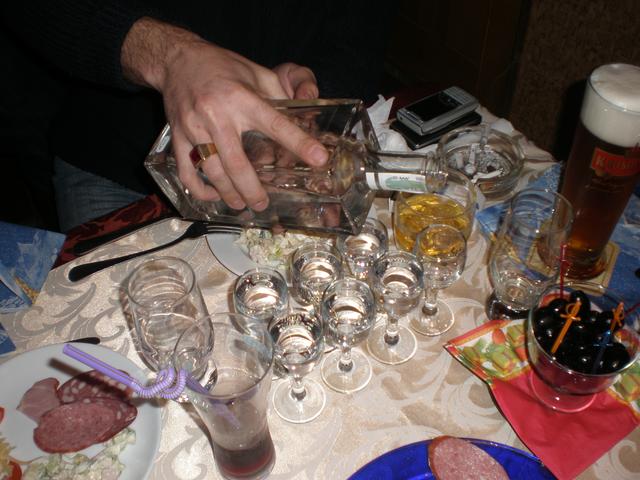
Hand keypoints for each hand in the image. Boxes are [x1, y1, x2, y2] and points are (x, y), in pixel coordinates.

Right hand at [121, 18, 327, 210]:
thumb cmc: (223, 67)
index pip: (275, 124)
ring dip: (228, 193)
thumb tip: (307, 115)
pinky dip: (199, 188)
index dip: (299, 142)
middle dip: (251, 189)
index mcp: (242, 97)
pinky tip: (213, 196)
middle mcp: (217, 114)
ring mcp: (194, 127)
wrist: (178, 59)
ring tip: (241, 204)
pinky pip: (186, 170)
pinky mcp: (176, 136)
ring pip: (212, 171)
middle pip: (237, 163)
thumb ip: (281, 95)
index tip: (319, 159)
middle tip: (263, 204)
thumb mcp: (257, 73)